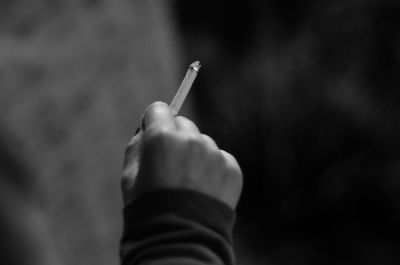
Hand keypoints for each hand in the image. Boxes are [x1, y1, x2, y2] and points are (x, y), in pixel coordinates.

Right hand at [122, 102, 242, 208]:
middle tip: (171, 164)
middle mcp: (191, 140)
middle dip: (175, 137)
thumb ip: (138, 145)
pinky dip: (213, 168)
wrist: (181, 239)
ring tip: (189, 183)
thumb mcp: (130, 176)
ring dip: (195, 154)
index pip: (158, 109)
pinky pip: (220, 158)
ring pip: (202, 142)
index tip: (154, 132)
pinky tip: (204, 189)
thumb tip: (146, 128)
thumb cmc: (149, 207)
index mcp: (162, 138)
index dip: (154, 121)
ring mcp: (214, 153)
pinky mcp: (231, 168)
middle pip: (183, 123)